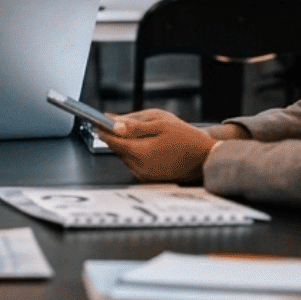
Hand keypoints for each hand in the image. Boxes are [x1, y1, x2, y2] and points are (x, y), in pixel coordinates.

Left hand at [98, 108, 215, 182]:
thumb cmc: (186, 138)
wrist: (204, 157)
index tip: (97, 121)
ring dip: (126, 144)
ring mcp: (143, 174)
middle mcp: (139, 167)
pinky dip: (135, 152)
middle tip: (121, 123)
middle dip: (116, 135)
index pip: (112, 141)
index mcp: (141, 152)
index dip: (103, 130)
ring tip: (144, 134)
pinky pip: (133, 162)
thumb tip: (112, 123)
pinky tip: (148, 145)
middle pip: (117, 148)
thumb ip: (134, 124)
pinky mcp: (148, 178)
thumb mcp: (160, 122)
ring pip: (124, 155)